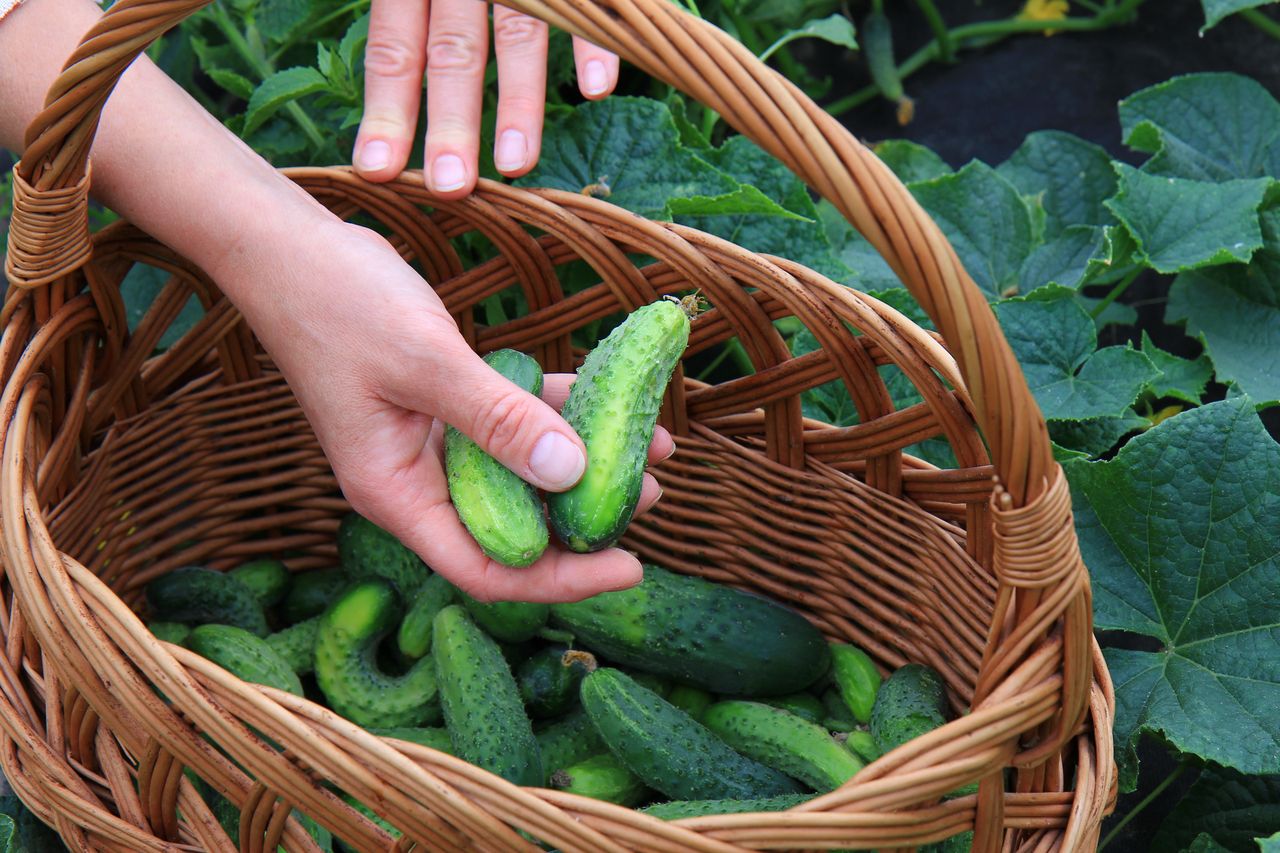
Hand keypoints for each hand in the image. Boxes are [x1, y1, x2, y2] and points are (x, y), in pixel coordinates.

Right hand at [229, 217, 664, 602]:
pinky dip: (558, 412)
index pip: (487, 567)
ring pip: (520, 472)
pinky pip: (513, 420)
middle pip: (512, 526)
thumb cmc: (338, 304)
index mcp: (397, 494)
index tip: (630, 568)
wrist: (289, 248)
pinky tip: (608, 395)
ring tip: (653, 446)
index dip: (561, 580)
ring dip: (585, 460)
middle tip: (651, 496)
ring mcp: (432, 443)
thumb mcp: (425, 363)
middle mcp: (416, 481)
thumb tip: (571, 471)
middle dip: (584, 519)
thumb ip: (497, 419)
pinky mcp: (447, 404)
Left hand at [352, 0, 618, 196]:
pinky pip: (588, 2)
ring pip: (519, 31)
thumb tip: (378, 59)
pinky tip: (594, 91)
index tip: (377, 172)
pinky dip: (594, 42)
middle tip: (449, 189)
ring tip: (516, 165)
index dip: (387, 110)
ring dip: (520, 102)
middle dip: (450, 122)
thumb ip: (400, 7)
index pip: (394, 45)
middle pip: (453, 49)